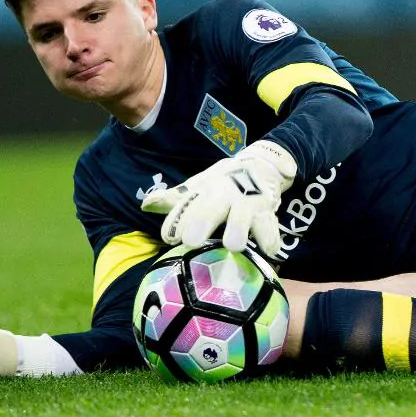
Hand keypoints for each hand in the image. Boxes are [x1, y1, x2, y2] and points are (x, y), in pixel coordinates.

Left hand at [140, 140, 296, 256]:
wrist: (260, 165)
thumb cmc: (221, 186)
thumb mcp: (198, 189)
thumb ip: (174, 200)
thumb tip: (146, 204)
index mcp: (203, 191)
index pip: (186, 205)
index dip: (178, 221)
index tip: (170, 237)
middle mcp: (224, 195)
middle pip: (212, 208)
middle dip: (202, 222)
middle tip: (191, 241)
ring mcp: (247, 202)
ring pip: (243, 215)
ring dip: (239, 228)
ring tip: (234, 246)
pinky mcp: (267, 211)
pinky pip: (270, 225)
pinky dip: (270, 237)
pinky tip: (269, 251)